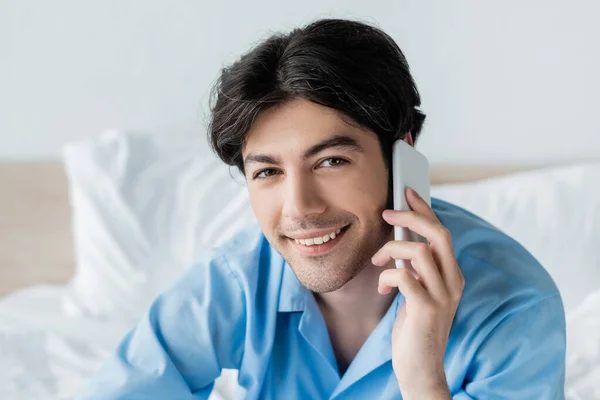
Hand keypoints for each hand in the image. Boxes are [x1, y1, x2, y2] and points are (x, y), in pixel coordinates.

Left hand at [371, 188, 463, 399]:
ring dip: (391, 251)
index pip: (442, 233)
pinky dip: (387, 275)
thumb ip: (415, 269)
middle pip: (437, 234)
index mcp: (452, 275)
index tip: (407, 192)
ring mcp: (442, 296)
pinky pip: (404, 276)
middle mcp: (453, 282)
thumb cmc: (415, 328)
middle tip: (387, 213)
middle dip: (410, 217)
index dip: (424, 210)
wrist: (420, 368)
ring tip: (378, 262)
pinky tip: (382, 287)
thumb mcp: (417, 293)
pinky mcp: (427, 309)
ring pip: (419, 251)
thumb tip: (398, 240)